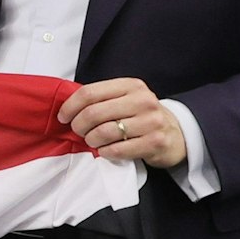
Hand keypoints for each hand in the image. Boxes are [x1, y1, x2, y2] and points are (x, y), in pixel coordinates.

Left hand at [56, 77, 187, 167]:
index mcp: (131, 86)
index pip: (90, 93)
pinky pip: (117, 149)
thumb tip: (67, 107)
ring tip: (92, 141)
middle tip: (78, 131)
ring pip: (104, 132)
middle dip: (78, 125)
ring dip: (91, 140)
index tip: (63, 117)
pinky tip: (105, 150)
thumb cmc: (142, 116)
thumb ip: (101, 99)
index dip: (70, 106)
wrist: (176, 133)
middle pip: (94, 113)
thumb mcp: (126, 98)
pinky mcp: (155, 142)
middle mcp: (143, 100)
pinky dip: (105, 152)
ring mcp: (151, 121)